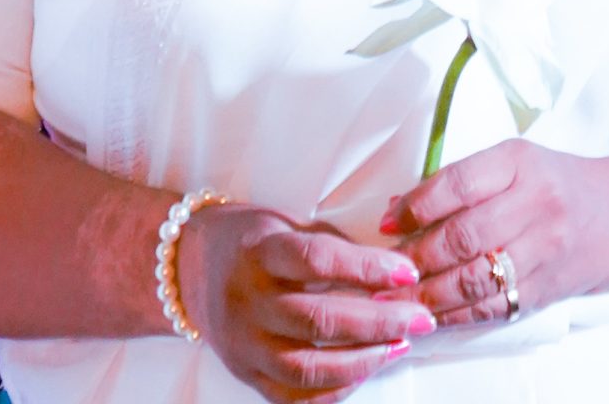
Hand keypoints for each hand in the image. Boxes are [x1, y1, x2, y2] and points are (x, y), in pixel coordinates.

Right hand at [178, 203, 434, 401]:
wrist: (188, 266)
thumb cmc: (248, 238)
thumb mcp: (285, 221)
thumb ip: (331, 244)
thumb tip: (388, 268)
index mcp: (259, 251)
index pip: (317, 260)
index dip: (366, 268)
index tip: (406, 272)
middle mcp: (247, 300)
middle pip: (317, 320)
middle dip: (378, 323)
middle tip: (419, 318)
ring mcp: (243, 344)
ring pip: (306, 368)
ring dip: (362, 362)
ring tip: (399, 346)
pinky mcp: (245, 373)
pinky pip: (292, 397)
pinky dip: (333, 390)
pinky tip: (364, 371)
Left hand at [381, 140, 608, 328]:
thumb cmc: (554, 183)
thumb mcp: (513, 162)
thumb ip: (461, 181)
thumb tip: (399, 207)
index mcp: (519, 162)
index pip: (459, 183)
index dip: (417, 205)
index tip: (389, 222)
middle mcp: (533, 204)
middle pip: (463, 236)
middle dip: (417, 257)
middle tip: (387, 270)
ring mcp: (542, 251)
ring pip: (475, 279)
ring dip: (429, 294)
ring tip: (399, 300)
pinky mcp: (544, 290)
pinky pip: (493, 308)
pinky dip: (457, 316)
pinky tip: (433, 316)